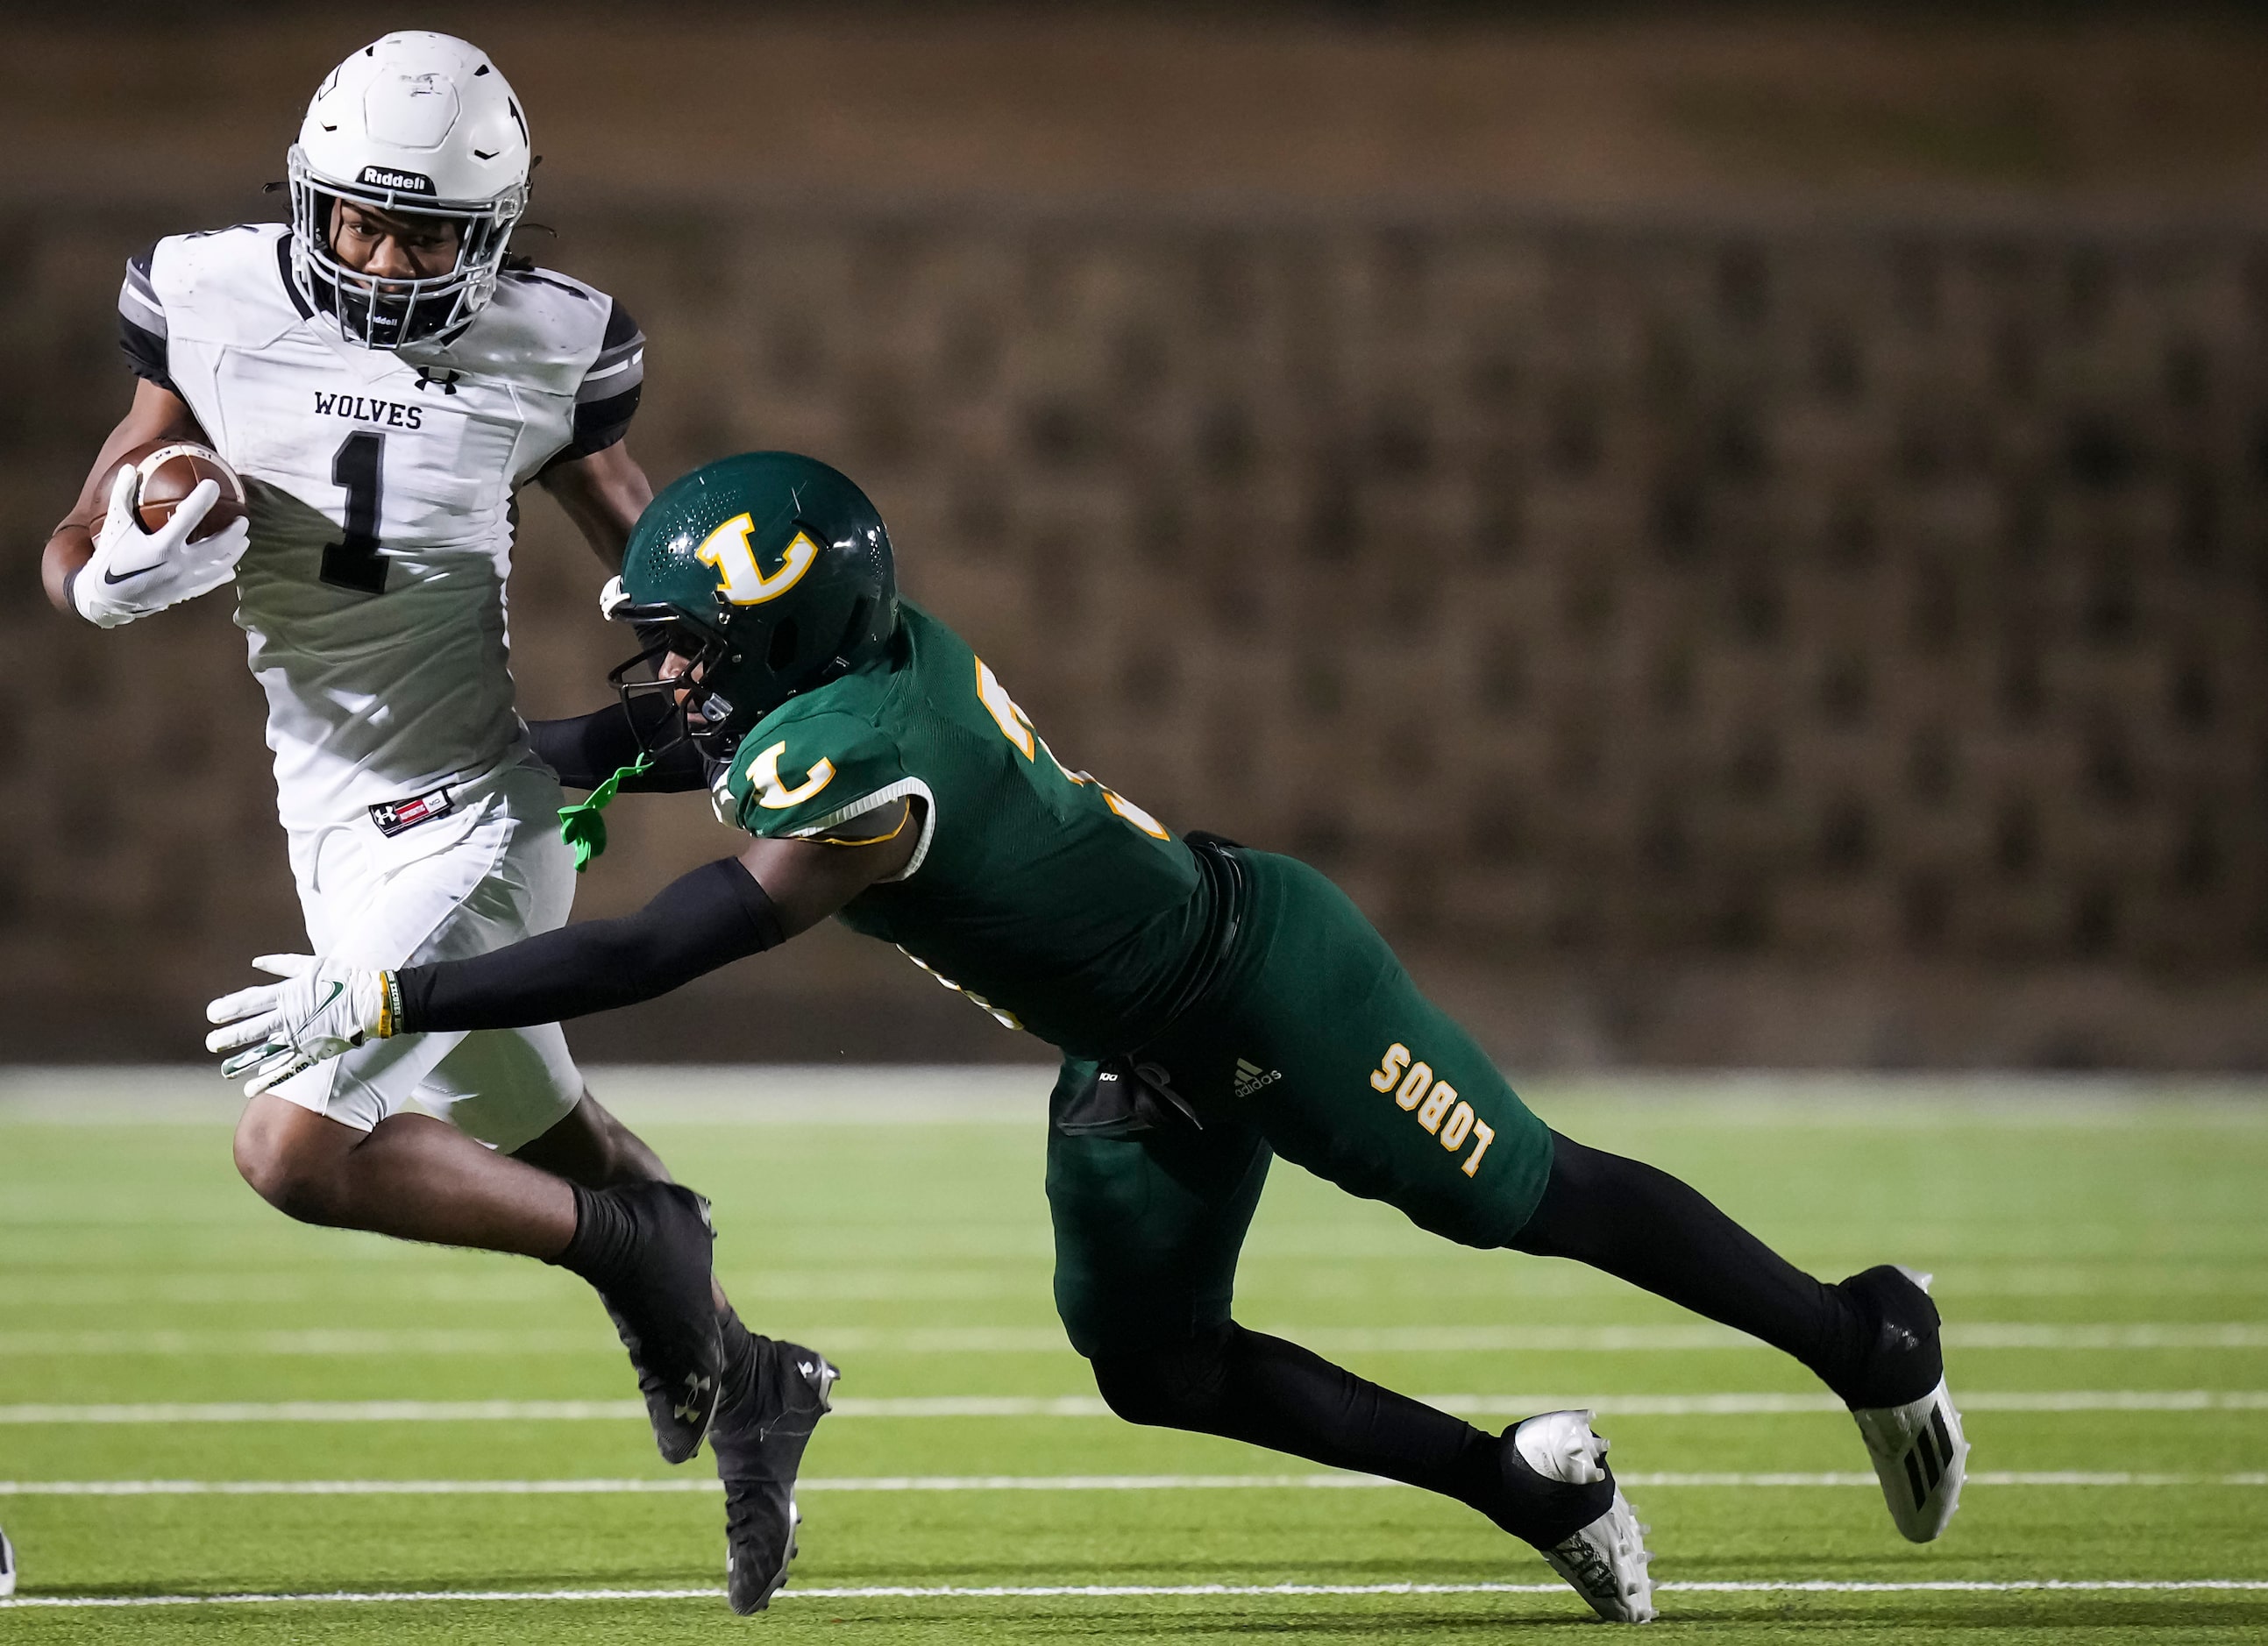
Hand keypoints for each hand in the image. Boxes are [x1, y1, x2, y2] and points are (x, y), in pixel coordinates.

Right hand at [71, 467, 249, 627]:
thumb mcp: (116, 526)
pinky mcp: (185, 593)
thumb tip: (131, 469)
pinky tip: (230, 569)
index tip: (214, 485)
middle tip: (244, 520)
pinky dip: (223, 574)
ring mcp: (185, 581)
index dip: (202, 499)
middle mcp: (178, 565)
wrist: (106, 599)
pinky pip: (211, 582)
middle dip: (234, 533)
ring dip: (235, 553)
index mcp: (162, 546)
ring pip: (220, 567)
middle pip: (218, 547)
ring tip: (244, 542)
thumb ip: (123, 497)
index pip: (188, 517)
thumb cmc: (110, 558)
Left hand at [206, 955, 391, 1097]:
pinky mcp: (312, 1053)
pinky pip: (286, 1069)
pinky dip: (268, 1080)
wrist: (372, 1002)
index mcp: (288, 994)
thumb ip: (282, 964)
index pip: (250, 1002)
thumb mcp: (311, 964)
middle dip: (229, 1037)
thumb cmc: (344, 978)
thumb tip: (256, 962)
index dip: (229, 1008)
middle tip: (211, 1043)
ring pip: (264, 1052)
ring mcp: (300, 1037)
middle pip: (251, 1029)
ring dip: (242, 1062)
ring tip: (224, 1070)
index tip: (211, 1014)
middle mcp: (290, 1018)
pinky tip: (250, 1090)